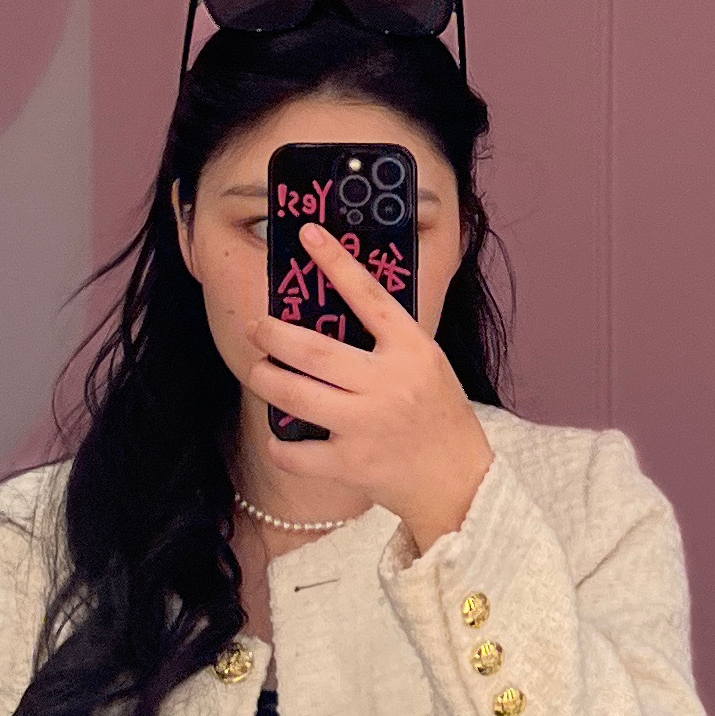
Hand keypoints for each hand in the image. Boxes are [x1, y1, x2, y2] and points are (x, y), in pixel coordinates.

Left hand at [249, 225, 493, 547]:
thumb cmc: (438, 415)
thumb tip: (336, 306)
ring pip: (295, 395)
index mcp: (412, 350)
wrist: (459, 481)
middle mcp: (388, 383)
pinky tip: (280, 437)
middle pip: (312, 350)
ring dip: (266, 379)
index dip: (337, 262)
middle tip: (255, 325)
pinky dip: (280, 444)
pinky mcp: (351, 465)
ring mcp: (367, 425)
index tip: (309, 233)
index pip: (369, 296)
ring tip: (259, 371)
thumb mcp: (428, 364)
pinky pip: (296, 452)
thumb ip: (390, 340)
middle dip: (272, 334)